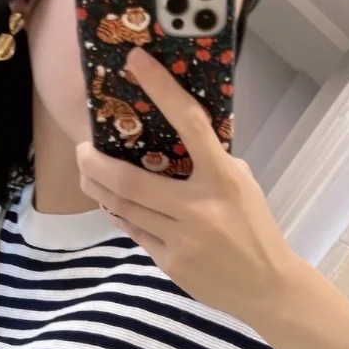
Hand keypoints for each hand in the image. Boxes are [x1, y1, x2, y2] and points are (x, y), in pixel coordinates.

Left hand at [75, 46, 295, 321]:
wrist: (266, 285)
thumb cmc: (254, 227)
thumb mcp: (242, 184)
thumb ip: (211, 162)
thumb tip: (174, 140)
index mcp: (223, 179)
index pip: (189, 124)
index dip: (162, 89)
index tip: (136, 62)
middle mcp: (199, 208)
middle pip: (130, 181)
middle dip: (95, 164)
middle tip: (82, 150)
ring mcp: (182, 239)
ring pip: (126, 208)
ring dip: (99, 189)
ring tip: (87, 174)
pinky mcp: (172, 263)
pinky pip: (136, 233)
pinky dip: (121, 216)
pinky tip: (113, 205)